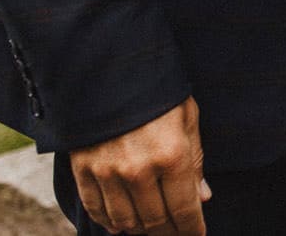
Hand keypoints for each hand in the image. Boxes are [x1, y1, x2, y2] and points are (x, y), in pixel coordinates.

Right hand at [69, 97, 209, 235]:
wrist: (110, 67)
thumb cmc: (158, 90)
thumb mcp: (187, 117)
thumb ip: (195, 160)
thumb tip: (202, 197)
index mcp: (172, 155)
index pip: (184, 208)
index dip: (192, 228)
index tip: (197, 235)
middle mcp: (139, 169)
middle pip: (155, 220)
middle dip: (169, 232)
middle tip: (177, 234)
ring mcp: (107, 171)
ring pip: (125, 220)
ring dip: (140, 230)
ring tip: (151, 230)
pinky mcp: (83, 168)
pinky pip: (96, 207)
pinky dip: (108, 221)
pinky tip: (119, 226)